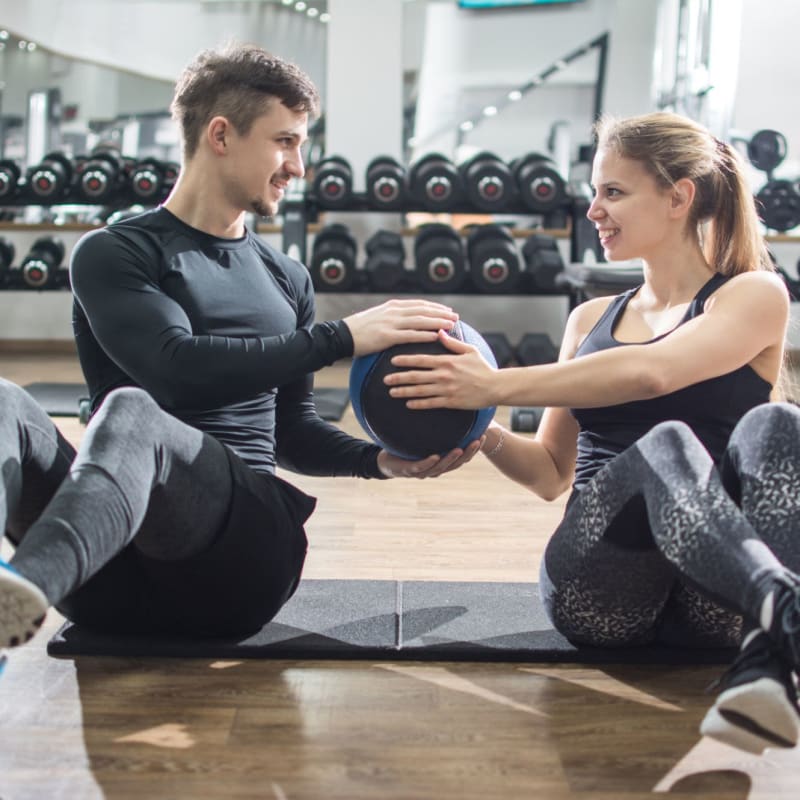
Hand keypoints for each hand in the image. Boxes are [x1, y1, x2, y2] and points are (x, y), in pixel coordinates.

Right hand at [343, 299, 458, 356]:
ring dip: (437, 322)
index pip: (419, 304)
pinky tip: (436, 336)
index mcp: (393, 306)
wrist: (343, 335)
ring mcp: (391, 323)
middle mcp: (394, 312)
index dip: (435, 307)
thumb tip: (407, 319)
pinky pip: (410, 335)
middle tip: (455, 317)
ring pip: (420, 321)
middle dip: (441, 313)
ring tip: (451, 325)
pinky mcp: (387, 336)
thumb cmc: (360, 329)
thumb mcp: (378, 316)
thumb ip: (393, 316)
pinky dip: (424, 334)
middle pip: (423, 310)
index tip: (448, 310)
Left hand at [376, 437, 483, 478]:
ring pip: (440, 467)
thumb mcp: (425, 438)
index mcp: (441, 462)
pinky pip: (420, 467)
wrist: (386, 462)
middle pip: (456, 464)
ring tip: (460, 449)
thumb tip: (450, 410)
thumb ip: (438, 430)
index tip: (483, 437)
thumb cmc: (407, 449)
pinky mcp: (409, 471)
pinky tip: (435, 456)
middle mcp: (434, 468)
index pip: (462, 456)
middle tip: (477, 442)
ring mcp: (422, 471)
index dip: (474, 449)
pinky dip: (428, 462)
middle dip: (468, 453)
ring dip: (451, 459)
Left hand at [385, 329, 496, 409]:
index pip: (421, 360)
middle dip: (398, 378)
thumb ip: (452, 343)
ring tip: (392, 392)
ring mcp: (446, 389)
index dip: (405, 360)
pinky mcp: (450, 401)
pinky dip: (418, 403)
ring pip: (420, 391)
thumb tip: (438, 331)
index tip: (392, 361)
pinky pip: (430, 403)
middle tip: (385, 380)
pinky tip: (408, 404)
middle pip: (416, 376)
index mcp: (447, 361)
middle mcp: (443, 375)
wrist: (495, 387)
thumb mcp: (469, 350)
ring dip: (404, 391)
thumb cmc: (483, 367)